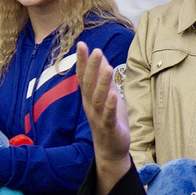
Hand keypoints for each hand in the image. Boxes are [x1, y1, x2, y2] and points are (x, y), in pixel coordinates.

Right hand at [77, 44, 131, 180]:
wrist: (110, 150)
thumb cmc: (109, 120)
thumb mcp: (108, 96)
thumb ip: (104, 79)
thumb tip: (101, 58)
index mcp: (89, 97)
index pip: (83, 76)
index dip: (82, 61)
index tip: (81, 45)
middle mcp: (91, 106)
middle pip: (89, 84)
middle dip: (91, 67)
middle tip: (95, 50)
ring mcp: (98, 117)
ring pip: (98, 98)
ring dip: (102, 83)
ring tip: (106, 68)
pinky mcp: (109, 127)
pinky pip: (108, 115)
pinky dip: (110, 105)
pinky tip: (113, 95)